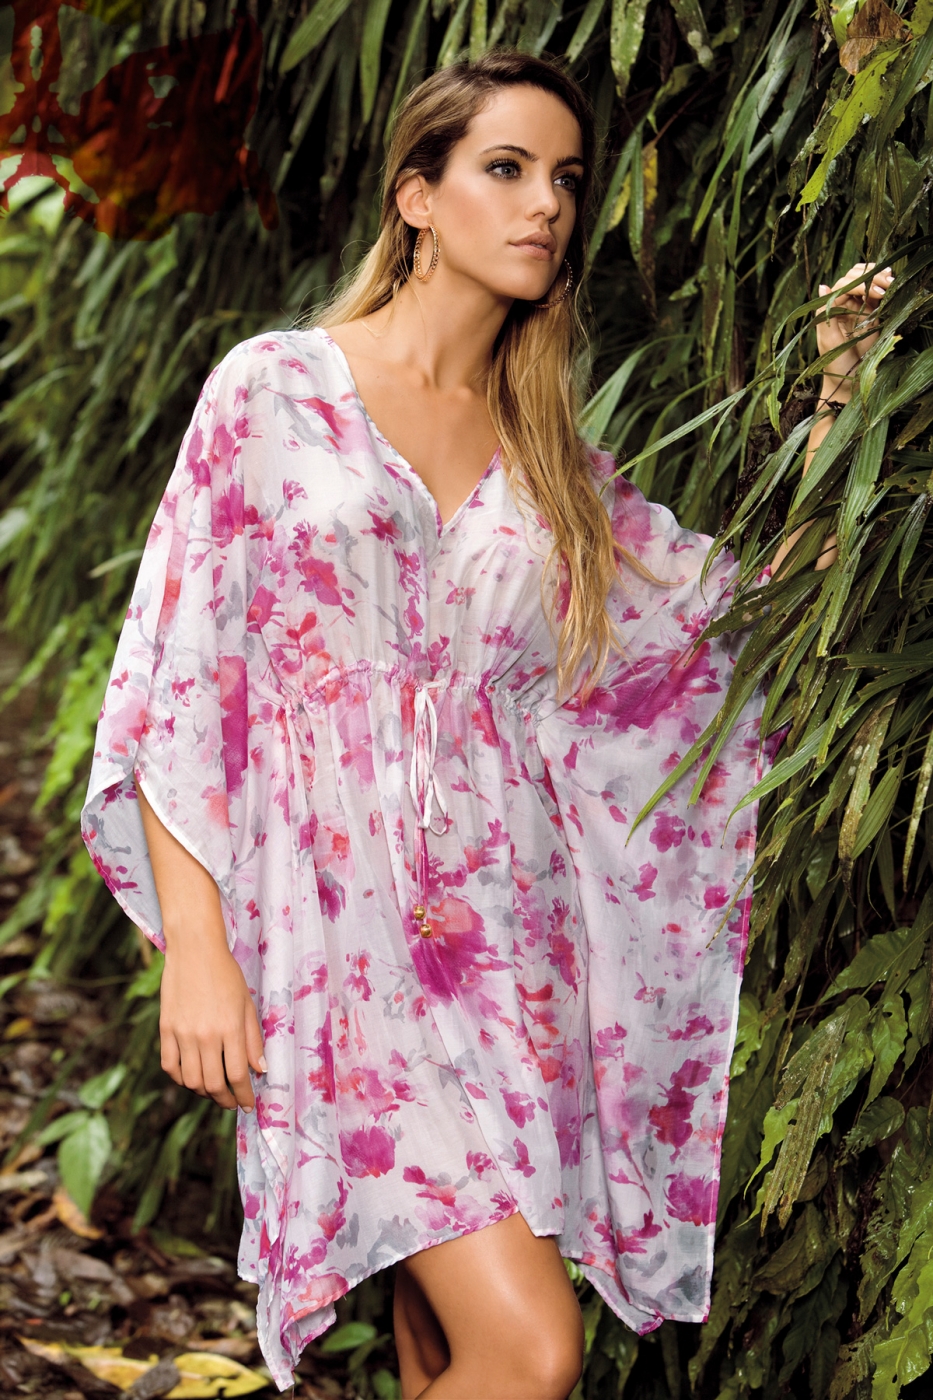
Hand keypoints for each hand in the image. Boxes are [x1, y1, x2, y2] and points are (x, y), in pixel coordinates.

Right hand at [160, 936, 265, 1110]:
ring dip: (203, 1092)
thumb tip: (260, 1070)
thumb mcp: (247, 1004)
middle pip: (213, 1084)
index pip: (238, 1075)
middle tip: (231, 1101)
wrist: (195, 950)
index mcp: (230, 1028)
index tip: (247, 1104)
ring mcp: (183, 1033)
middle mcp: (206, 1035)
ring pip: (190, 1081)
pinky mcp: (165, 1029)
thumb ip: (253, 1039)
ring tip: (213, 1090)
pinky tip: (190, 1077)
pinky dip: (180, 1079)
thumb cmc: (226, 974)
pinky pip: (169, 1066)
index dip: (244, 1095)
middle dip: (224, 1099)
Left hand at [816, 262, 893, 394]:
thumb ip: (825, 314)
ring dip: (880, 277)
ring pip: (868, 281)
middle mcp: (845, 304)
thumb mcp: (827, 340)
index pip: (845, 284)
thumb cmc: (835, 363)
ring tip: (891, 282)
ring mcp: (860, 308)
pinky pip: (879, 295)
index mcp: (832, 308)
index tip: (876, 292)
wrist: (850, 380)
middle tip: (888, 282)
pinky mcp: (873, 315)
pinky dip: (885, 288)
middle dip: (872, 275)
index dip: (861, 283)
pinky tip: (892, 288)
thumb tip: (823, 286)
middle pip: (857, 276)